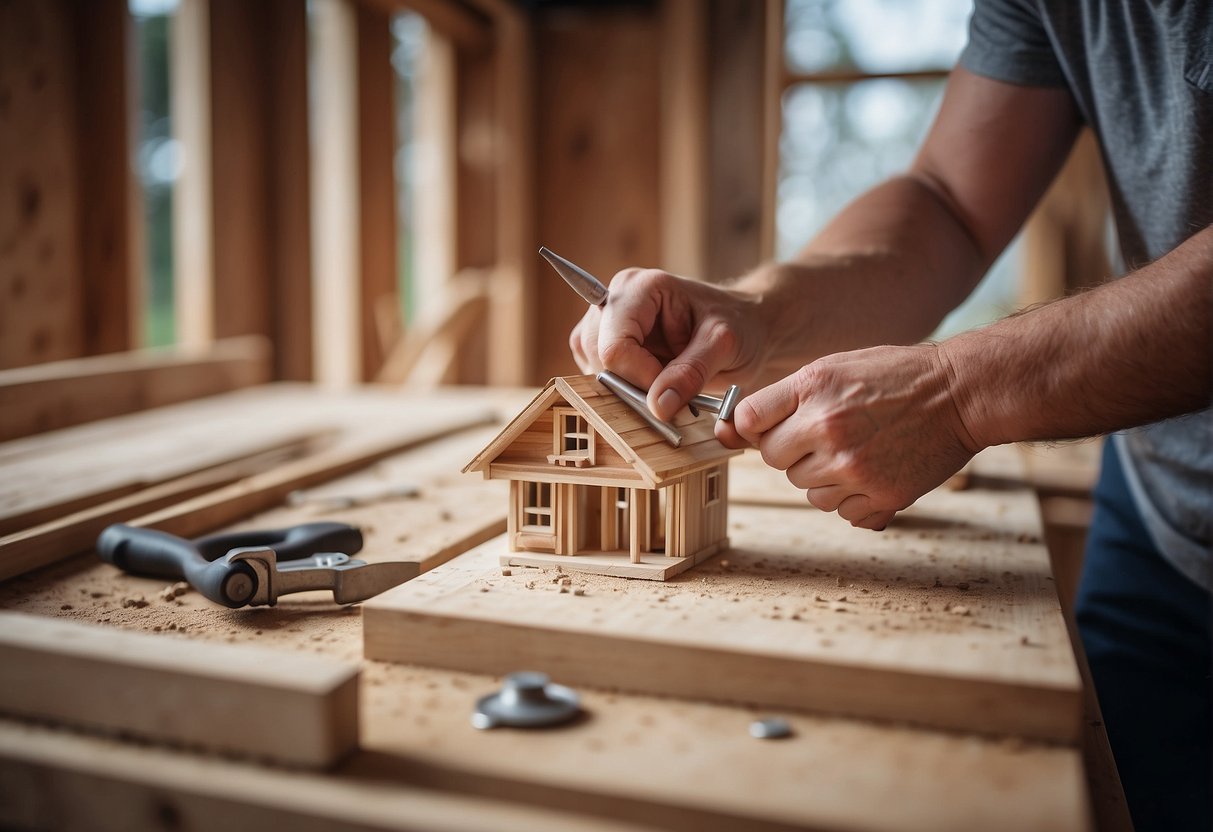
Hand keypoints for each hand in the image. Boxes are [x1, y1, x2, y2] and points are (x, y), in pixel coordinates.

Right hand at [569, 268, 766, 420]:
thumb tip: (658, 407)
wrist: (744, 325)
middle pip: (599, 357)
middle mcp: (615, 298)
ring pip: (592, 366)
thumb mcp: (725, 347)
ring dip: (625, 386)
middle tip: (672, 391)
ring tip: (665, 380)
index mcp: (642, 288)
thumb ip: (691, 373)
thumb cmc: (738, 326)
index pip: (616, 347)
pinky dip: (621, 386)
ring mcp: (605, 319)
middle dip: (632, 385)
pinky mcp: (603, 339)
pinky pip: (595, 371)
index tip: (674, 393)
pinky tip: (652, 379)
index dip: (640, 379)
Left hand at [716, 344, 980, 528]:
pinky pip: (841, 512)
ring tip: (859, 449)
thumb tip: (730, 431)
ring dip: (824, 476)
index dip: (758, 425)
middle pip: (774, 459)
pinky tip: (875, 470)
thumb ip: (783, 398)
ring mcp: (854, 468)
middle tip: (831, 432)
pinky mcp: (880, 497)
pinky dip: (852, 499)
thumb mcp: (834, 368)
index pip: (748, 420)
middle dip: (794, 450)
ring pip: (806, 490)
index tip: (775, 424)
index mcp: (813, 389)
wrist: (960, 394)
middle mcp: (828, 428)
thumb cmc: (895, 377)